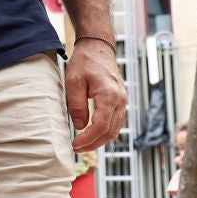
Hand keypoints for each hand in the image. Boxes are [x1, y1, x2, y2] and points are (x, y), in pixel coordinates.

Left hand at [66, 38, 126, 152]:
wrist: (98, 48)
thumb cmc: (85, 62)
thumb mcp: (74, 82)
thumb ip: (77, 105)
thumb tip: (80, 126)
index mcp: (109, 95)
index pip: (101, 126)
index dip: (88, 139)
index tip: (75, 144)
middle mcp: (120, 100)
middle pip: (110, 132)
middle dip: (93, 144)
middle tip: (76, 148)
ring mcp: (123, 101)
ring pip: (115, 129)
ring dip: (99, 140)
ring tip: (82, 144)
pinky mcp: (120, 101)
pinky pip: (115, 122)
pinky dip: (104, 132)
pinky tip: (91, 135)